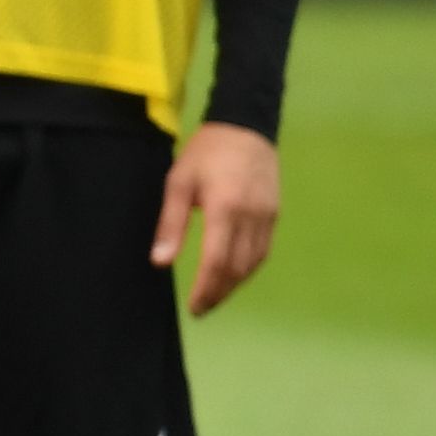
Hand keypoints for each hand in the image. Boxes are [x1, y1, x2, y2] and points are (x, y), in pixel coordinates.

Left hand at [155, 120, 277, 315]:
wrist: (246, 127)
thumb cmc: (206, 153)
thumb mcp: (178, 183)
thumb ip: (171, 224)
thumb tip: (160, 261)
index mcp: (225, 210)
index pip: (217, 262)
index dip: (206, 289)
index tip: (194, 307)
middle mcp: (251, 218)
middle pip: (238, 268)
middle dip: (220, 292)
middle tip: (202, 308)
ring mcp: (267, 217)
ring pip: (254, 263)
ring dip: (235, 284)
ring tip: (215, 296)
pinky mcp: (275, 214)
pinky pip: (263, 250)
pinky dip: (248, 268)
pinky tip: (234, 274)